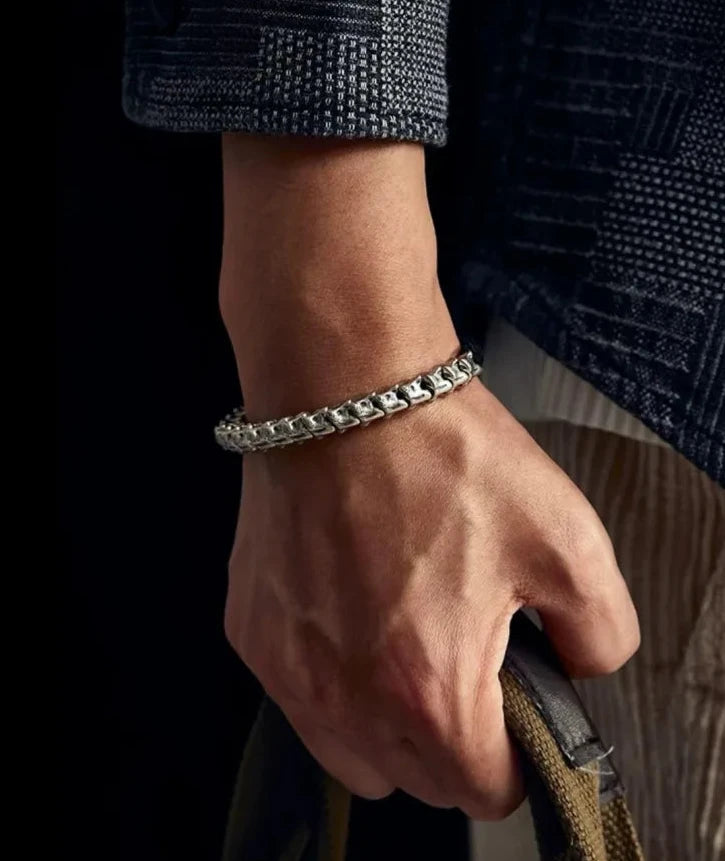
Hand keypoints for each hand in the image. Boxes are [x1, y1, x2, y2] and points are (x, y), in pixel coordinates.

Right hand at [219, 135, 639, 818]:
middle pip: (418, 781)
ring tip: (409, 642)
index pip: (485, 793)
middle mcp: (346, 700)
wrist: (344, 392)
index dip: (516, 755)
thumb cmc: (441, 456)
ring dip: (391, 725)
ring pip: (353, 755)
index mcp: (430, 692)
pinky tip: (356, 609)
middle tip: (466, 658)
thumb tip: (580, 667)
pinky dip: (337, 677)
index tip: (514, 704)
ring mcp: (289, 670)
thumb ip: (602, 635)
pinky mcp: (254, 632)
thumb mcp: (570, 539)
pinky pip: (303, 695)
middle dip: (455, 741)